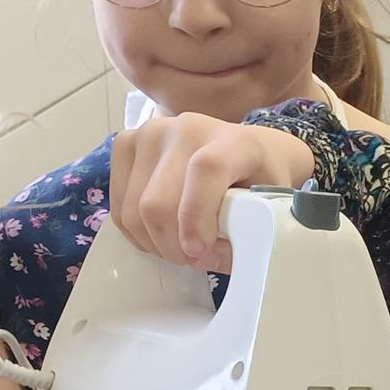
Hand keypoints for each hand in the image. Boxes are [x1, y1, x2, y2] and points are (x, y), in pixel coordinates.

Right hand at [109, 110, 314, 272]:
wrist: (243, 146)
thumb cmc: (258, 178)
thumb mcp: (269, 202)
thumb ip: (253, 229)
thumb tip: (225, 260)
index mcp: (232, 139)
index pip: (205, 171)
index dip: (196, 218)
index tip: (202, 251)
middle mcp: (186, 128)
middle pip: (158, 203)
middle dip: (175, 246)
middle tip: (198, 260)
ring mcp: (150, 133)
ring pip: (134, 211)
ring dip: (157, 244)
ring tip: (183, 249)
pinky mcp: (125, 145)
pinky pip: (119, 208)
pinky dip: (139, 234)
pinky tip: (164, 236)